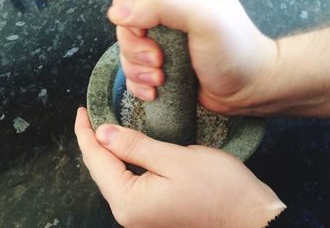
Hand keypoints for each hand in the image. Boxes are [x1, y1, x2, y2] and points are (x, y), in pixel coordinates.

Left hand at [75, 108, 285, 227]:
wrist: (248, 217)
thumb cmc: (219, 188)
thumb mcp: (174, 159)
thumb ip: (135, 146)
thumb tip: (103, 134)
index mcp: (129, 200)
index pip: (96, 161)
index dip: (86, 133)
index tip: (81, 111)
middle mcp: (128, 213)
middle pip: (100, 170)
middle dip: (93, 141)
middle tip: (90, 116)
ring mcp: (140, 214)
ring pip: (112, 176)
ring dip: (106, 151)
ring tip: (102, 128)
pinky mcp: (151, 210)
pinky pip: (126, 182)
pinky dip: (121, 161)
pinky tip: (124, 149)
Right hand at [108, 0, 277, 114]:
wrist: (247, 89)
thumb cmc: (236, 52)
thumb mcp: (207, 19)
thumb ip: (163, 3)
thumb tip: (118, 12)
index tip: (139, 27)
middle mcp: (171, 3)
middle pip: (126, 12)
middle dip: (134, 42)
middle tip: (157, 59)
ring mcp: (164, 33)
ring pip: (126, 43)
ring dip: (137, 65)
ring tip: (160, 77)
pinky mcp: (160, 57)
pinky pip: (133, 65)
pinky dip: (139, 80)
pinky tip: (156, 89)